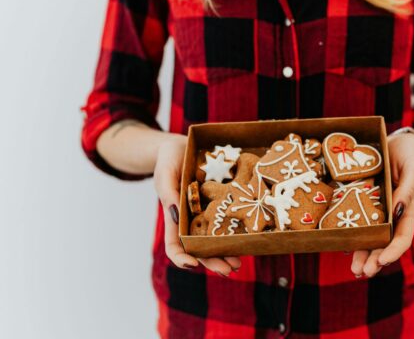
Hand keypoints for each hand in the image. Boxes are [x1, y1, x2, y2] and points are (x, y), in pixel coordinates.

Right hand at [153, 134, 240, 275]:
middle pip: (200, 249)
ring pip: (216, 240)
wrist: (183, 145)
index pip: (174, 245)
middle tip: (230, 269)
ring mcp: (207, 213)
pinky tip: (247, 239)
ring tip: (239, 262)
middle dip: (213, 262)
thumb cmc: (169, 159)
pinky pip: (228, 220)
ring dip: (227, 253)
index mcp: (175, 216)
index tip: (193, 265)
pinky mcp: (221, 203)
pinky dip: (236, 233)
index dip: (182, 258)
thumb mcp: (165, 172)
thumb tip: (175, 216)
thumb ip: (168, 193)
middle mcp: (192, 219)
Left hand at [351, 133, 413, 277]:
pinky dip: (349, 232)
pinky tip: (340, 242)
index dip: (394, 251)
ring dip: (361, 253)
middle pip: (383, 243)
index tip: (383, 261)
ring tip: (354, 269)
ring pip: (368, 236)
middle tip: (362, 272)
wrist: (398, 143)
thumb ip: (407, 189)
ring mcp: (376, 208)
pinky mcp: (361, 199)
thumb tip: (399, 211)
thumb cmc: (410, 155)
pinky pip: (355, 218)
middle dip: (373, 260)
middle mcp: (391, 214)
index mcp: (407, 209)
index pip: (403, 236)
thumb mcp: (413, 169)